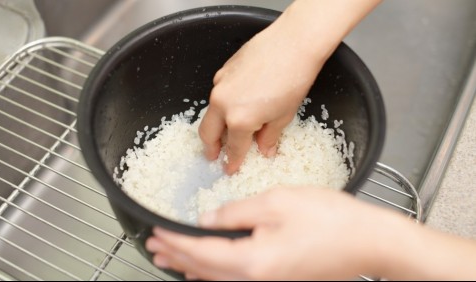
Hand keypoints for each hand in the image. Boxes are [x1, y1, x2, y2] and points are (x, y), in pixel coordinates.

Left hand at [145, 187, 388, 279]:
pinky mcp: (278, 281)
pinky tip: (205, 269)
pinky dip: (213, 273)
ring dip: (190, 266)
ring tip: (169, 258)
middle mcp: (255, 281)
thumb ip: (236, 212)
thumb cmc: (330, 219)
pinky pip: (235, 281)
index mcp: (251, 261)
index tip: (154, 231)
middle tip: (152, 246)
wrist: (369, 241)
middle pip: (203, 271)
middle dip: (175, 256)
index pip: (200, 251)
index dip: (174, 240)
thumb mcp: (276, 202)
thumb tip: (207, 218)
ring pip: (217, 279)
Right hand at [198, 21, 321, 174]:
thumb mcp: (284, 115)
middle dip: (210, 147)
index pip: (233, 148)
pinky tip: (237, 104)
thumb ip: (269, 136)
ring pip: (211, 112)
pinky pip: (218, 94)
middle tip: (214, 155)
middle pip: (207, 132)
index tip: (229, 168)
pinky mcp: (222, 71)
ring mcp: (220, 85)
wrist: (294, 43)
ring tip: (225, 132)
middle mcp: (223, 104)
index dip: (232, 161)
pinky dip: (223, 105)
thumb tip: (264, 149)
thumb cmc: (294, 79)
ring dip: (215, 125)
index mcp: (239, 120)